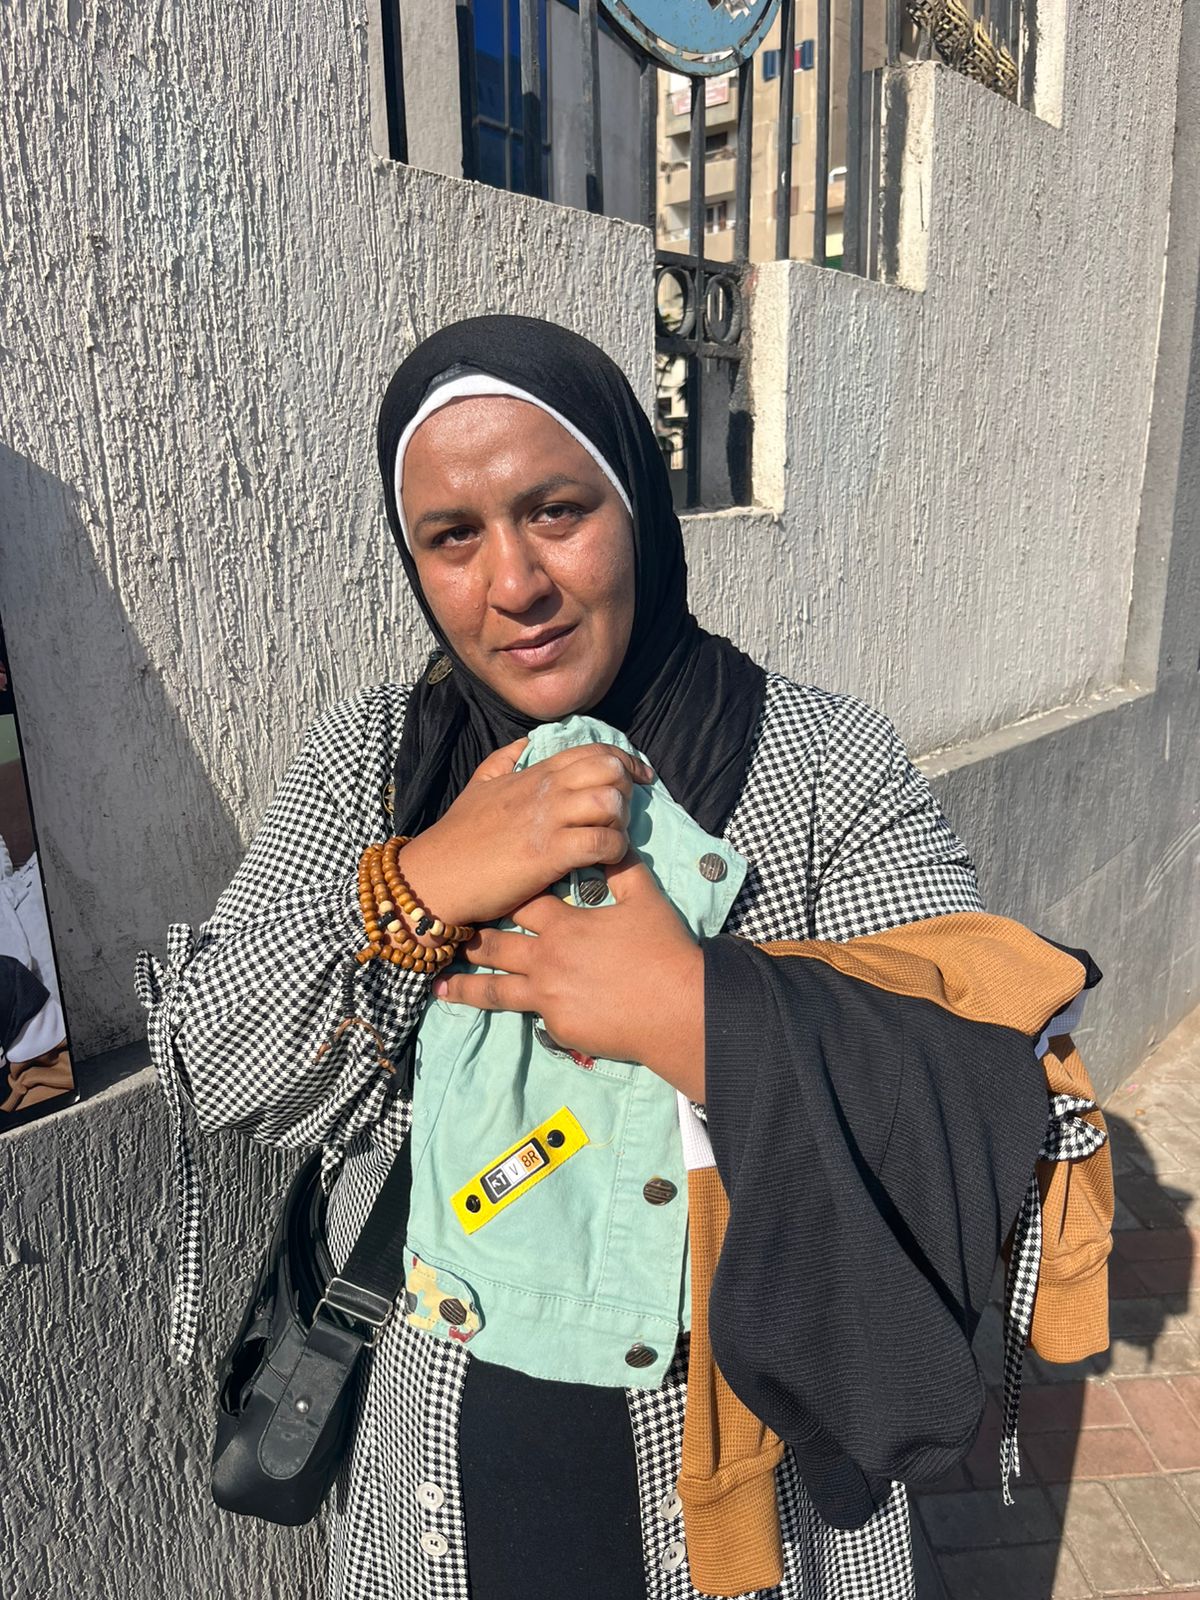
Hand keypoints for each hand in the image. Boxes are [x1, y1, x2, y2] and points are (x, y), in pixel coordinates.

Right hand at [398, 740, 654, 928]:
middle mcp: (545, 790)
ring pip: (609, 802)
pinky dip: (614, 852)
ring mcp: (547, 820)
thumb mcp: (478, 787)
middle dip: (626, 792)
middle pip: (609, 770)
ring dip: (621, 823)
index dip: (626, 761)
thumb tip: (525, 743)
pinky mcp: (549, 854)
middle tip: (620, 818)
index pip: (593, 751)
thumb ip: (503, 760)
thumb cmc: (457, 837)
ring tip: (611, 841)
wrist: (434, 875)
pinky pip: (601, 842)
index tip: (641, 779)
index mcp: (534, 773)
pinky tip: (604, 863)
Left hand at [432, 851, 705, 1099]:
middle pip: (495, 946)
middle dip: (468, 939)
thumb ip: (622, 869)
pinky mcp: (557, 1026)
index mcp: (564, 924)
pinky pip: (531, 1015)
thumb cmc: (662, 950)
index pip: (520, 903)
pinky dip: (519, 1010)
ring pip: (494, 989)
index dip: (500, 895)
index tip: (477, 890)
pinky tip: (499, 1015)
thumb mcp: (645, 900)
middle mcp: (546, 959)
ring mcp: (547, 996)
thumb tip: (612, 839)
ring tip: (438, 987)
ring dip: (465, 987)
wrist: (676, 1009)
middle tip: (442, 936)